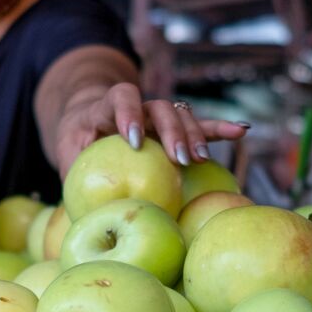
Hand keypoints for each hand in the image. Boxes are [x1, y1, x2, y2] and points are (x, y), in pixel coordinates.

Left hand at [54, 82, 248, 171]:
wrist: (87, 126)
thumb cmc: (76, 148)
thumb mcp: (69, 158)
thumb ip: (75, 177)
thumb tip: (82, 214)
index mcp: (106, 107)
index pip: (121, 98)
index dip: (128, 114)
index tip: (134, 140)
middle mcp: (137, 106)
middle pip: (159, 107)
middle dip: (171, 131)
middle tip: (178, 158)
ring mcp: (158, 115)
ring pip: (181, 115)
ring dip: (193, 134)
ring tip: (198, 159)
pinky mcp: (175, 127)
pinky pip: (200, 126)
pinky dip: (219, 129)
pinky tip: (242, 131)